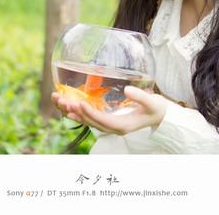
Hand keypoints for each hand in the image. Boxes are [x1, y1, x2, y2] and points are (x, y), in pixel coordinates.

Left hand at [51, 86, 167, 135]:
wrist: (158, 115)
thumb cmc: (156, 108)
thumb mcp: (152, 102)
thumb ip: (140, 97)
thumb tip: (127, 90)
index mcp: (123, 126)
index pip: (104, 121)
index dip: (91, 113)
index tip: (81, 103)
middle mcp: (114, 128)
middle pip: (92, 122)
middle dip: (77, 112)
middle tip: (63, 100)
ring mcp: (110, 126)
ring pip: (88, 122)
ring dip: (73, 112)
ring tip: (60, 102)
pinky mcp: (107, 120)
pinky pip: (90, 118)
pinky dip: (79, 112)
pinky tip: (69, 105)